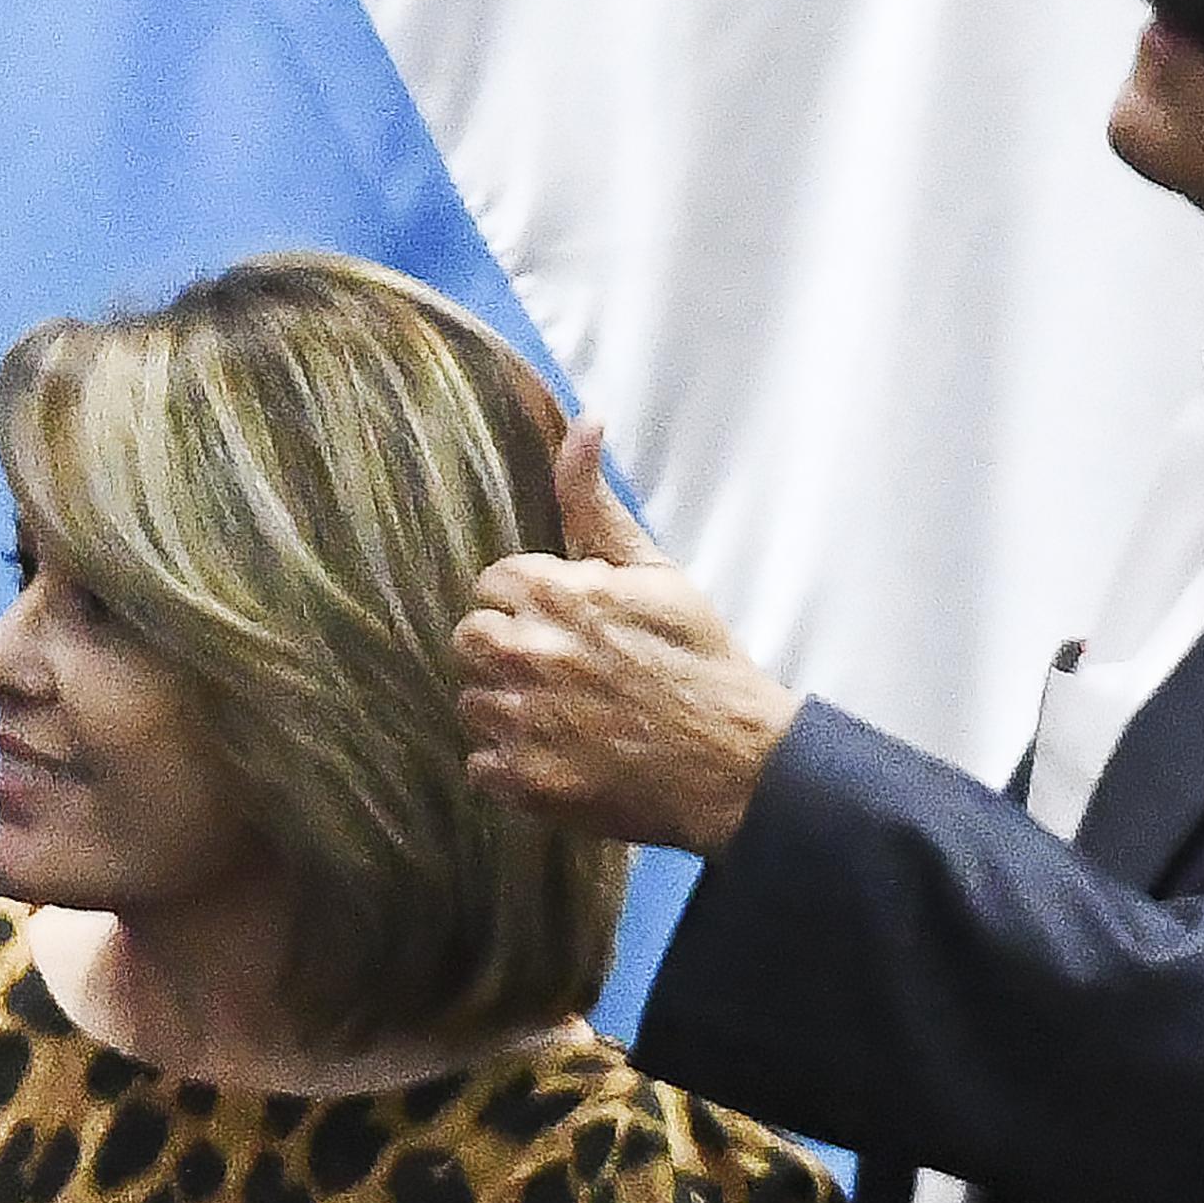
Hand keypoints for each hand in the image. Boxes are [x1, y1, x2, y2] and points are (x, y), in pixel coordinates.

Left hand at [452, 418, 800, 854]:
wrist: (733, 760)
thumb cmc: (697, 657)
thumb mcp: (654, 568)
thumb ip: (596, 502)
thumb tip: (583, 422)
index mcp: (551, 591)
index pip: (491, 584)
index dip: (527, 601)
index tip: (563, 621)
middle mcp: (525, 651)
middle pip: (470, 640)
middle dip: (508, 649)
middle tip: (559, 669)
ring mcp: (520, 719)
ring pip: (473, 702)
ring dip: (508, 707)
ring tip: (563, 715)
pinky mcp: (523, 780)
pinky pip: (480, 765)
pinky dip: (512, 765)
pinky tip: (558, 755)